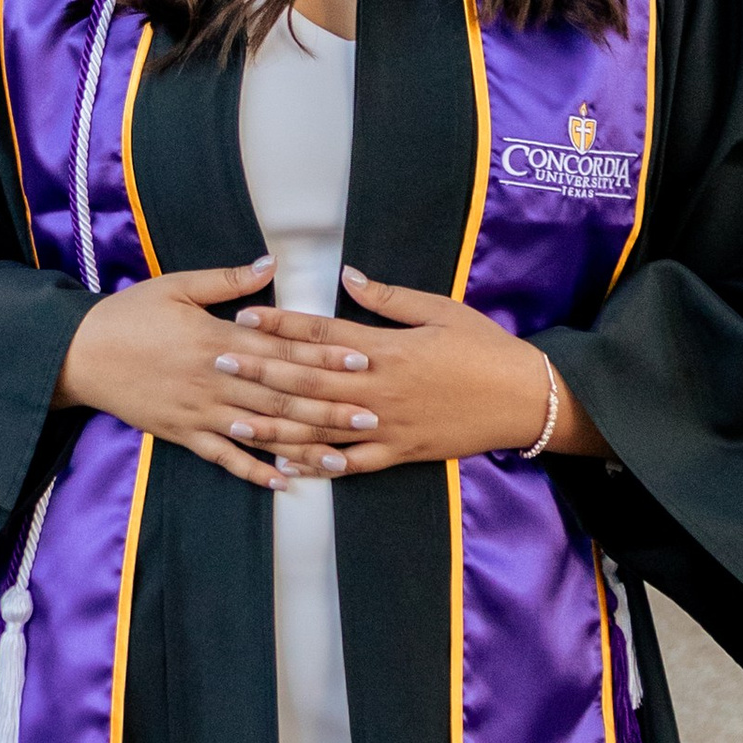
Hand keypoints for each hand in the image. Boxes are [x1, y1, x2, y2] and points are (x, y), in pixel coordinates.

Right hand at [54, 257, 384, 493]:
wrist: (80, 355)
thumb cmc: (129, 315)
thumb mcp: (176, 286)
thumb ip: (227, 281)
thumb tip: (272, 264)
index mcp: (217, 340)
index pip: (281, 351)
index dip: (323, 357)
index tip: (360, 362)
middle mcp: (215, 381)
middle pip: (281, 397)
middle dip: (329, 407)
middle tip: (371, 414)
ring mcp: (200, 412)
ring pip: (261, 433)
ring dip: (303, 446)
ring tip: (342, 458)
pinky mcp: (183, 434)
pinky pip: (224, 458)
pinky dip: (253, 472)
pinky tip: (283, 481)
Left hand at [214, 264, 606, 477]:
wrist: (524, 399)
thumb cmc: (484, 348)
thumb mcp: (442, 310)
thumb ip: (390, 298)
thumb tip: (348, 276)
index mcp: (387, 348)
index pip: (322, 334)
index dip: (280, 324)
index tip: (244, 316)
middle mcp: (379, 388)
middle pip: (307, 380)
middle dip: (260, 370)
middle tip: (219, 362)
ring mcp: (387, 424)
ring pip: (320, 427)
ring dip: (275, 422)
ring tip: (235, 416)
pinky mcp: (400, 452)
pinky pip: (352, 464)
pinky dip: (318, 466)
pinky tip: (286, 465)